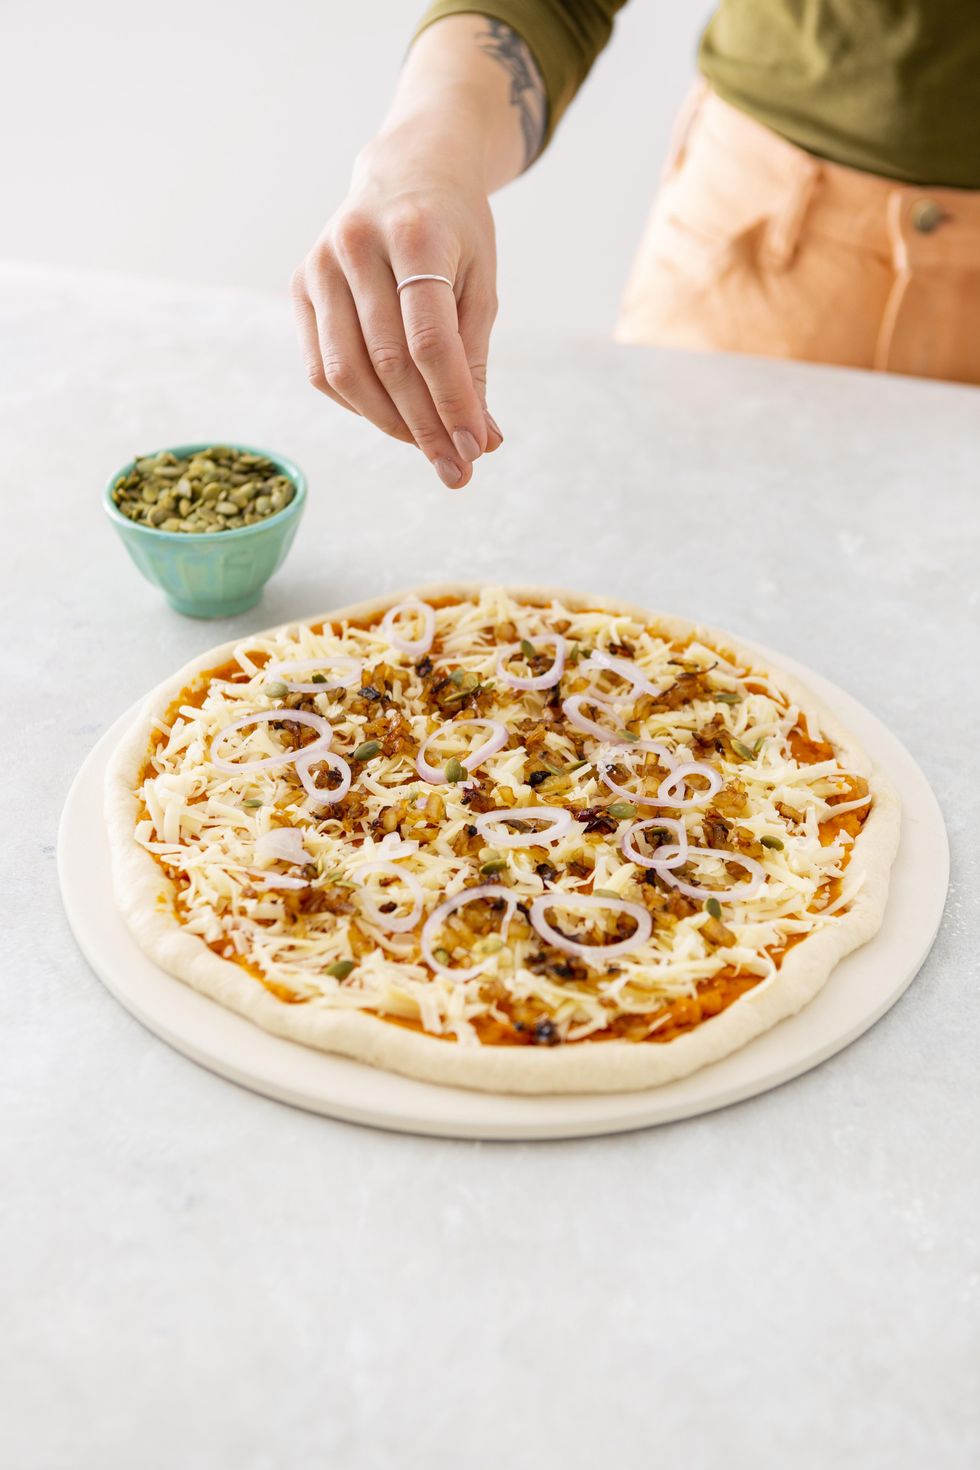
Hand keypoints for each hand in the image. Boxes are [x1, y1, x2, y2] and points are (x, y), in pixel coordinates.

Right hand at [291, 116, 501, 488]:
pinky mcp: (299, 286)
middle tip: (455, 470)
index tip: (475, 452)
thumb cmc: (455, 233)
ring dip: (390, 425)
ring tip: (428, 448)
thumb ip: (474, 360)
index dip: (452, 403)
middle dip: (425, 427)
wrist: (407, 171)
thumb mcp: (480, 284)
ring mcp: (319, 265)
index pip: (430, 340)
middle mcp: (356, 245)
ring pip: (347, 373)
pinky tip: (392, 415)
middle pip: (388, 363)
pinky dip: (358, 404)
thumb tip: (480, 441)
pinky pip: (322, 368)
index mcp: (415, 235)